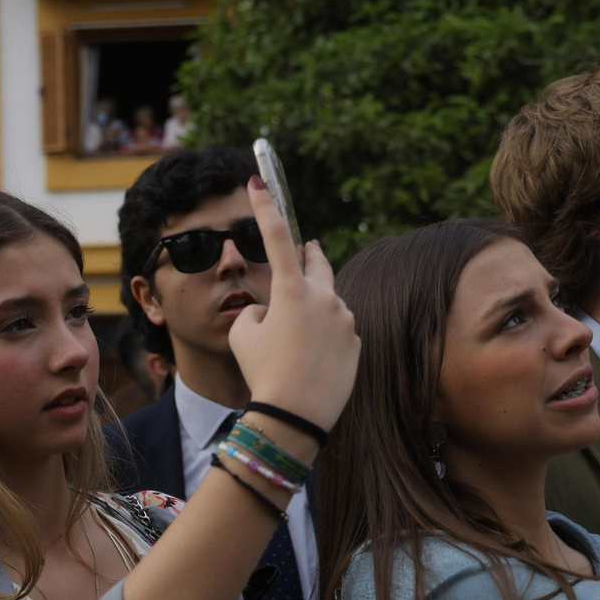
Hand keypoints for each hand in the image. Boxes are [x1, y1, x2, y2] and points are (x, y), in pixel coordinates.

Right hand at [228, 176, 360, 440]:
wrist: (295, 417)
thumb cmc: (263, 373)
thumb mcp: (243, 335)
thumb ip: (255, 310)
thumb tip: (271, 309)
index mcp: (292, 291)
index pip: (276, 237)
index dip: (265, 207)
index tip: (257, 182)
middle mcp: (325, 298)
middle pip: (317, 261)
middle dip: (308, 252)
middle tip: (306, 246)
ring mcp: (345, 320)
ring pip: (328, 301)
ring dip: (313, 307)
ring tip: (295, 337)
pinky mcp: (356, 342)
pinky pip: (338, 328)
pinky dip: (325, 335)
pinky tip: (311, 359)